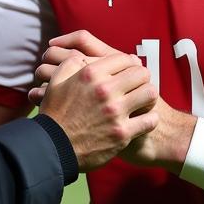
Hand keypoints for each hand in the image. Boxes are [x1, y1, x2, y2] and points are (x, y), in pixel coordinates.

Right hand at [32, 31, 192, 171]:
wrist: (53, 148)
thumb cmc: (55, 114)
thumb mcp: (56, 81)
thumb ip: (70, 63)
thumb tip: (83, 56)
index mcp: (90, 74)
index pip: (125, 58)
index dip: (129, 64)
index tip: (128, 72)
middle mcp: (104, 90)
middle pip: (142, 73)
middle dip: (141, 78)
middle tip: (137, 86)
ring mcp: (115, 112)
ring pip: (150, 93)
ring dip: (148, 96)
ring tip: (143, 101)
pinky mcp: (122, 133)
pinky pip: (150, 120)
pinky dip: (150, 119)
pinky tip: (144, 119)